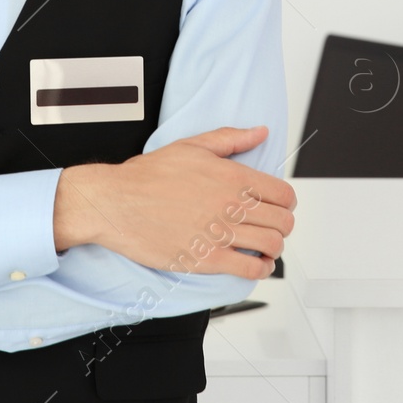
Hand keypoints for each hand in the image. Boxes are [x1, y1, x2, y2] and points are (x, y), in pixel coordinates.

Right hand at [54, 126, 296, 280]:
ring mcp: (219, 234)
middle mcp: (230, 205)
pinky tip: (255, 264)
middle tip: (273, 227)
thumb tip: (259, 133)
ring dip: (274, 248)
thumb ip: (231, 139)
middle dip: (283, 225)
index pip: (283, 193)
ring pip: (272, 245)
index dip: (286, 202)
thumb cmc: (147, 176)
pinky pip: (249, 269)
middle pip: (282, 221)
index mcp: (231, 176)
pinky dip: (260, 269)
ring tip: (265, 247)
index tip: (279, 206)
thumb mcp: (192, 146)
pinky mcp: (205, 259)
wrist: (116, 202)